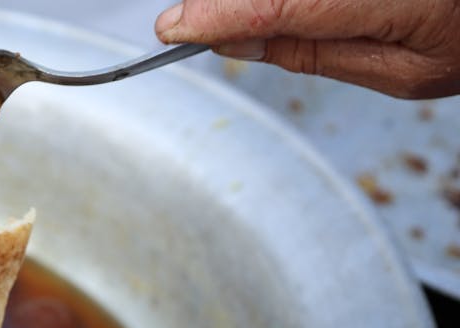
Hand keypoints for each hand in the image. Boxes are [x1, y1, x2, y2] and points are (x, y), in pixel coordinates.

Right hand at [154, 0, 459, 98]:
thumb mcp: (403, 72)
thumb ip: (311, 54)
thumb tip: (233, 43)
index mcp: (377, 1)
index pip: (275, 5)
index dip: (215, 15)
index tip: (171, 29)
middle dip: (225, 4)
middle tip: (191, 24)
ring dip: (250, 3)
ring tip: (222, 17)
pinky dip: (272, 1)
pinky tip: (259, 11)